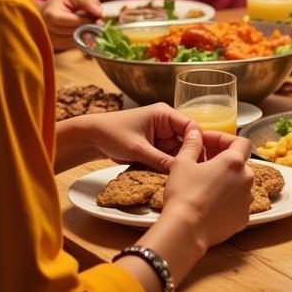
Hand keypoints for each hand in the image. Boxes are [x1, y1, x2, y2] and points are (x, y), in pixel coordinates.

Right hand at [40, 0, 101, 50]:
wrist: (53, 10)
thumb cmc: (66, 1)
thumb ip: (88, 1)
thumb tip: (99, 13)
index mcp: (51, 14)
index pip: (73, 21)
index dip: (87, 19)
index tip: (97, 16)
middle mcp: (49, 30)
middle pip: (75, 33)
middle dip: (90, 27)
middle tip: (98, 21)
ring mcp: (53, 40)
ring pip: (77, 41)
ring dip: (89, 34)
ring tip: (92, 24)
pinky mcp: (59, 47)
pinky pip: (76, 46)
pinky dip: (84, 39)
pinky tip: (86, 31)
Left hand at [82, 103, 196, 171]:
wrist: (92, 138)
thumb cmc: (112, 134)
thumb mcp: (138, 149)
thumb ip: (161, 159)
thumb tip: (181, 171)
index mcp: (165, 114)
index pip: (191, 127)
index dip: (198, 143)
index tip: (199, 162)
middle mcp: (167, 123)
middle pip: (187, 141)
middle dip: (187, 156)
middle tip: (191, 174)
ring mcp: (162, 135)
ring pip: (178, 152)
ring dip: (177, 163)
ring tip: (180, 177)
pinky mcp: (156, 146)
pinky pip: (168, 157)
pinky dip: (167, 166)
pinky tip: (169, 176)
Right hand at [162, 128, 253, 248]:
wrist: (186, 230)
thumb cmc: (184, 194)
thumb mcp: (182, 163)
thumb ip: (192, 144)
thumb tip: (195, 132)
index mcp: (234, 162)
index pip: (240, 141)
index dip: (223, 139)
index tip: (206, 142)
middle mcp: (247, 179)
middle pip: (239, 163)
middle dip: (222, 160)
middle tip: (202, 161)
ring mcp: (247, 200)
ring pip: (239, 184)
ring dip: (226, 180)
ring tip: (205, 184)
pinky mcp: (243, 218)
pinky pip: (237, 203)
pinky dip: (227, 200)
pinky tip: (210, 203)